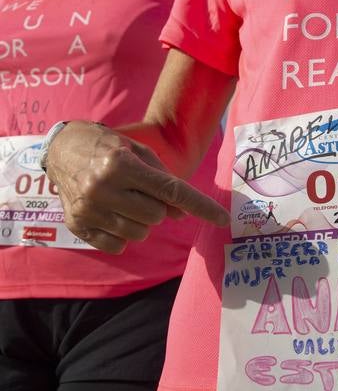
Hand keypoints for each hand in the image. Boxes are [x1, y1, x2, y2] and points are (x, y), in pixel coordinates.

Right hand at [46, 120, 229, 253]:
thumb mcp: (137, 151)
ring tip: (126, 200)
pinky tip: (113, 213)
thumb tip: (180, 213)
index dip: (200, 206)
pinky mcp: (77, 225)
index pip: (171, 191)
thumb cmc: (105, 146)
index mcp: (121, 165)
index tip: (222, 219)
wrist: (61, 149)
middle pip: (156, 216)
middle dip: (158, 206)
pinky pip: (118, 245)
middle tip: (143, 191)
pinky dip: (123, 234)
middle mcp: (103, 188)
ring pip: (139, 233)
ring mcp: (88, 209)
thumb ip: (162, 180)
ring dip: (142, 221)